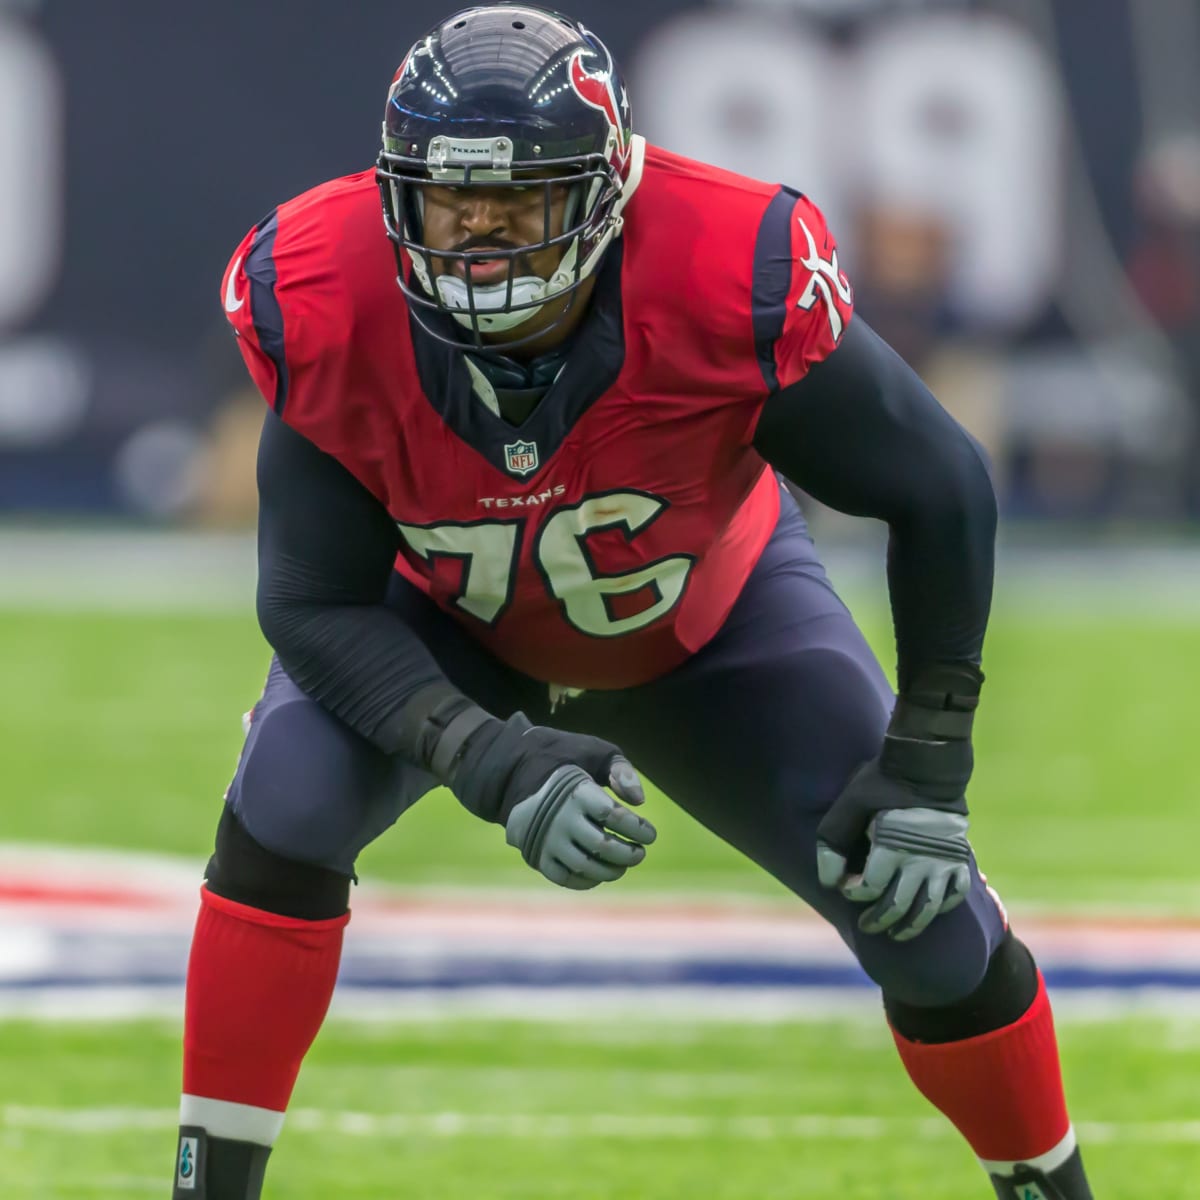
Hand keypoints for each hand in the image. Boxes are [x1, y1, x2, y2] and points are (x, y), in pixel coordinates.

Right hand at [505, 763, 656, 888]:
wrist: (516, 776)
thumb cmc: (567, 764)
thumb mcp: (595, 754)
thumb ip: (621, 770)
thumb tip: (639, 800)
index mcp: (576, 791)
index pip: (613, 816)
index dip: (637, 828)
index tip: (650, 834)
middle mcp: (560, 818)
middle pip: (602, 846)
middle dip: (629, 854)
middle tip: (640, 853)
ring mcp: (547, 839)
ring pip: (585, 866)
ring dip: (611, 871)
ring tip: (624, 865)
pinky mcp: (537, 856)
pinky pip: (565, 878)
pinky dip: (587, 881)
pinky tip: (600, 873)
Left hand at [815, 755, 971, 941]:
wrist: (927, 766)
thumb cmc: (881, 784)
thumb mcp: (848, 806)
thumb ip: (832, 842)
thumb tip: (829, 882)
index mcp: (891, 847)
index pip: (869, 889)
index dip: (852, 893)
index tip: (846, 887)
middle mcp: (920, 861)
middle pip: (897, 907)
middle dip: (877, 920)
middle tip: (865, 925)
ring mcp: (943, 863)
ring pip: (928, 909)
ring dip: (910, 926)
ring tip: (896, 934)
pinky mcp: (958, 860)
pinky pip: (954, 895)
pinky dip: (942, 908)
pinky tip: (927, 912)